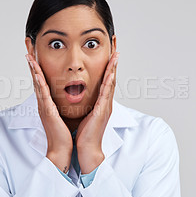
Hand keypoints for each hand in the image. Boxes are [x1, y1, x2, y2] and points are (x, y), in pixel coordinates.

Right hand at [25, 54, 72, 172]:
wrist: (61, 149)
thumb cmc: (63, 135)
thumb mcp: (61, 116)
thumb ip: (59, 107)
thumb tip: (63, 100)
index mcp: (47, 104)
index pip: (41, 83)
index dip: (37, 70)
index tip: (34, 58)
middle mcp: (43, 103)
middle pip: (36, 80)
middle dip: (32, 65)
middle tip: (27, 51)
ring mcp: (43, 106)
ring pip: (37, 83)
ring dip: (33, 69)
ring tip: (29, 56)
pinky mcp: (47, 110)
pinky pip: (42, 93)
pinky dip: (38, 81)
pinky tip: (36, 72)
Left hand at [75, 51, 119, 173]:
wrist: (87, 149)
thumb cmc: (84, 134)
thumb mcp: (85, 114)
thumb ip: (86, 104)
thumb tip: (79, 96)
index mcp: (101, 103)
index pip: (105, 80)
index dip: (108, 66)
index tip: (110, 53)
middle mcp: (105, 103)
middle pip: (111, 78)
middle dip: (114, 62)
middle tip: (116, 47)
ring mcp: (105, 107)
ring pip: (110, 83)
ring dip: (113, 68)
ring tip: (115, 54)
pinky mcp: (102, 112)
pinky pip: (106, 94)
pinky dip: (108, 83)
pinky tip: (110, 73)